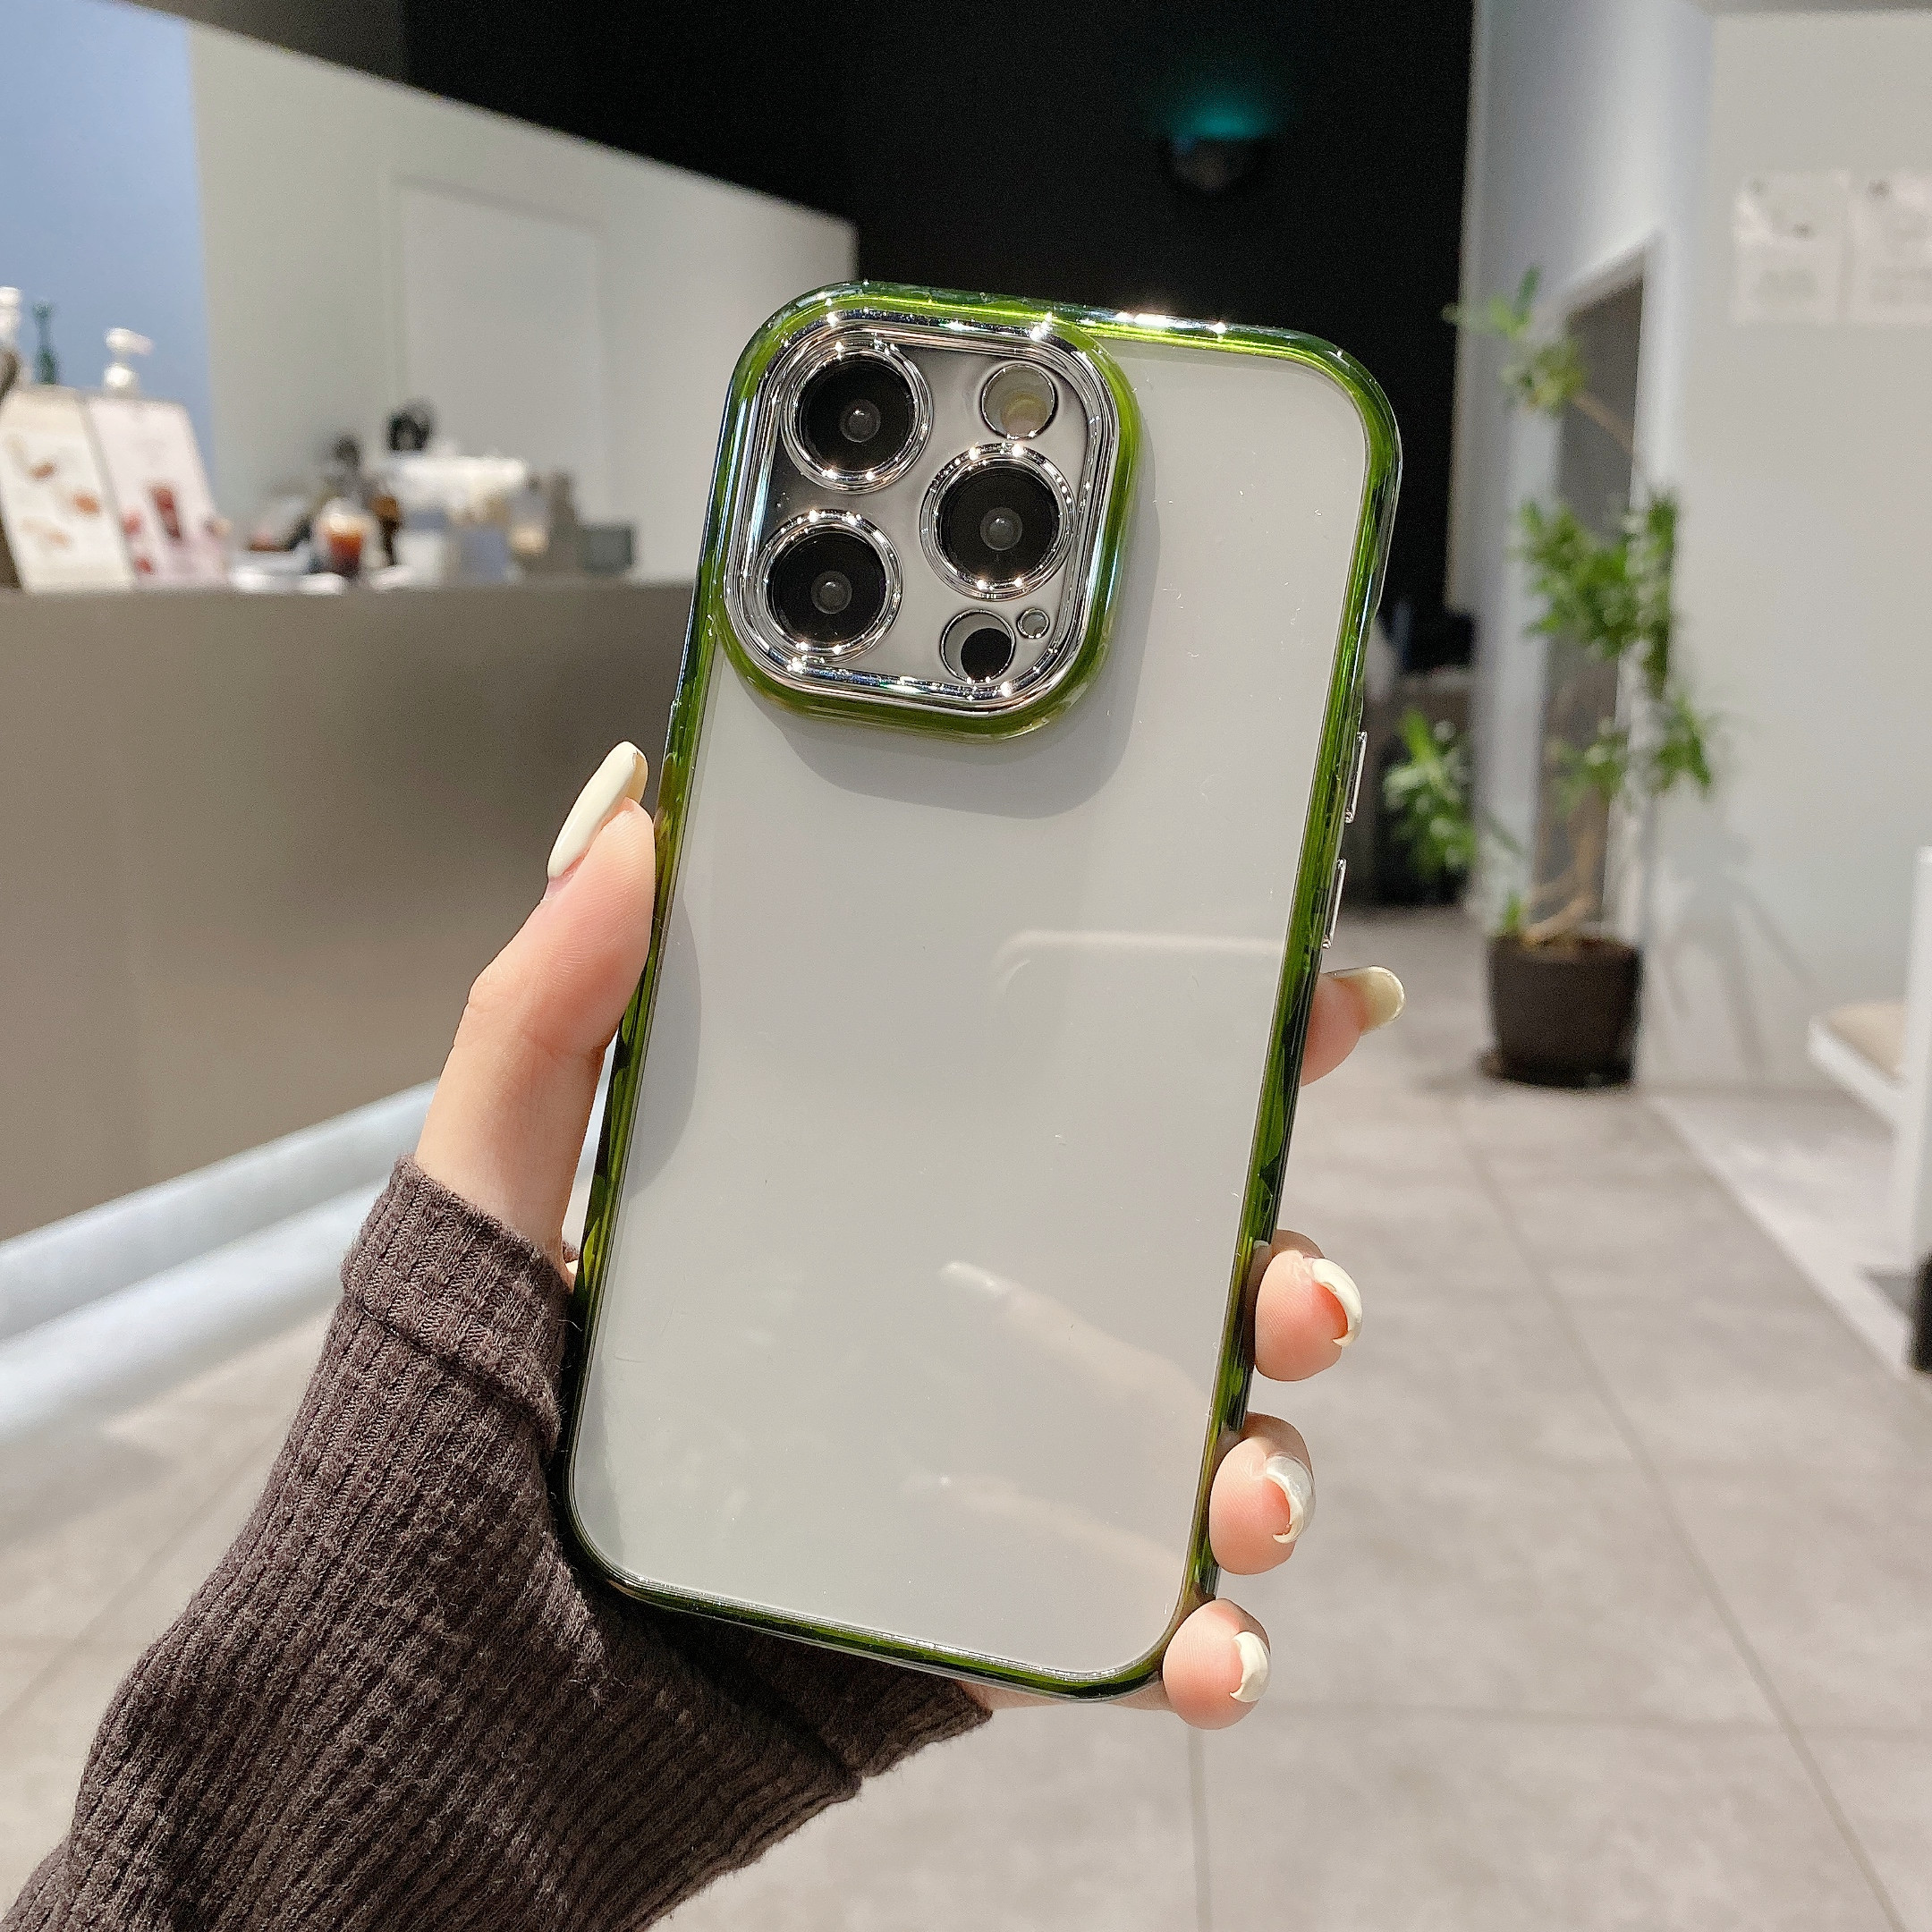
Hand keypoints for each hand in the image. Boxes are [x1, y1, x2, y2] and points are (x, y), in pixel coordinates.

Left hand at [415, 743, 1403, 1733]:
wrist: (413, 1716)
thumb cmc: (432, 1445)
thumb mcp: (480, 1201)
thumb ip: (544, 1011)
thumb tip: (635, 807)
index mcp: (869, 1215)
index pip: (1066, 1111)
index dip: (1210, 1056)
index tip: (1313, 1004)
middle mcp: (947, 1339)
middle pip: (1173, 1279)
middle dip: (1281, 1267)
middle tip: (1296, 1278)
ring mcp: (974, 1488)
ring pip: (1186, 1448)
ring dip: (1269, 1456)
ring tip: (1245, 1484)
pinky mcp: (974, 1630)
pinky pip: (1126, 1624)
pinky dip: (1203, 1637)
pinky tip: (1201, 1641)